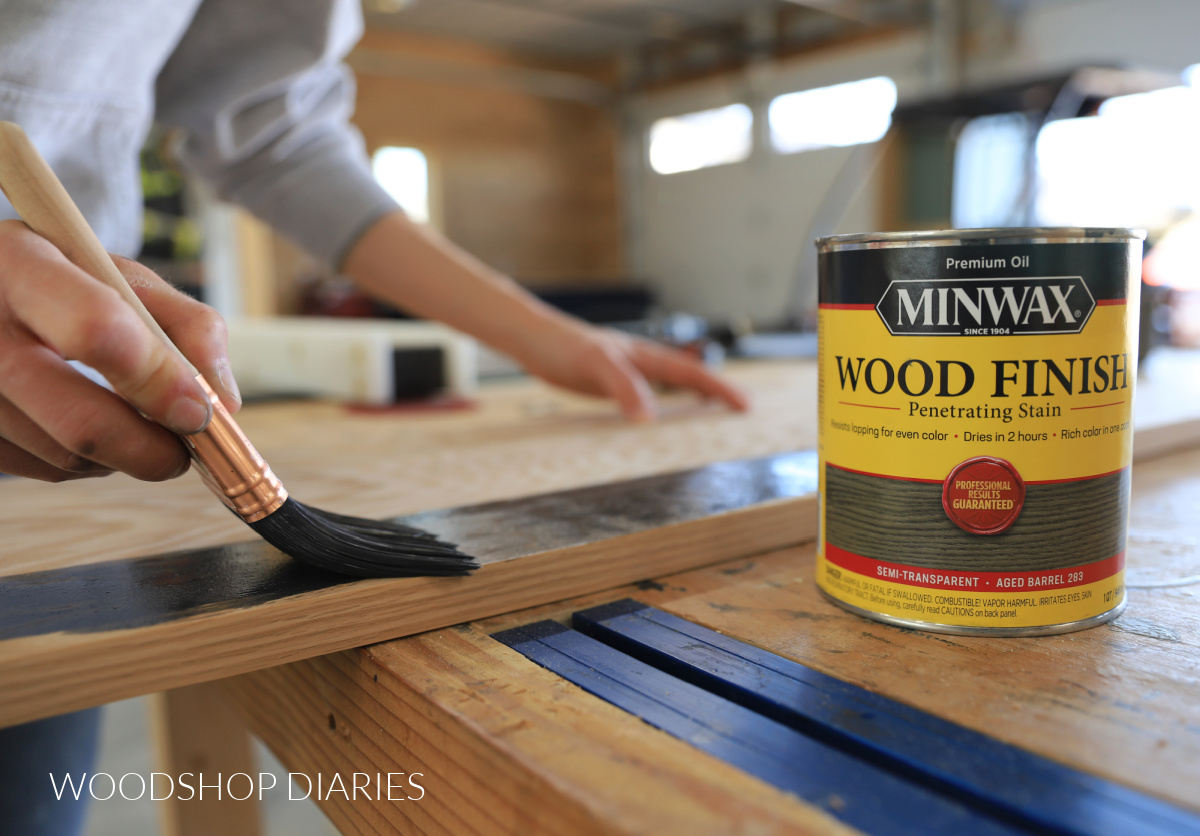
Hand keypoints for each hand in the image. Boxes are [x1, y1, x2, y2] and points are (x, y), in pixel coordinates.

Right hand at [0, 221, 240, 481]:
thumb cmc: (68, 281)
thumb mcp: (125, 276)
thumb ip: (189, 326)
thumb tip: (225, 403)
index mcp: (21, 266)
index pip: (96, 330)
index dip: (160, 381)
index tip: (200, 411)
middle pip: (80, 420)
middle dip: (153, 448)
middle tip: (188, 448)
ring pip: (66, 455)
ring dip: (124, 455)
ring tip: (139, 423)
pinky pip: (45, 470)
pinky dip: (89, 462)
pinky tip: (95, 426)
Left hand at [516, 318, 749, 421]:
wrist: (531, 337)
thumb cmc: (562, 345)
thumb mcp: (596, 366)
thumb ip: (624, 388)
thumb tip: (650, 418)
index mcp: (644, 356)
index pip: (692, 373)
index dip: (719, 389)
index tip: (745, 405)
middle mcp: (640, 361)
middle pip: (688, 375)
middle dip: (715, 391)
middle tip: (742, 408)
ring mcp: (625, 369)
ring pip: (669, 382)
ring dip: (692, 395)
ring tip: (711, 411)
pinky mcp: (608, 379)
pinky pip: (646, 391)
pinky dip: (661, 401)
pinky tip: (656, 413)